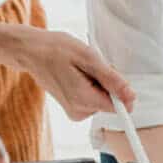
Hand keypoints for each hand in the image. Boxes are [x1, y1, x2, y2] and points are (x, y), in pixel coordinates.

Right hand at [20, 28, 134, 120]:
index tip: (108, 73)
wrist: (32, 52)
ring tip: (80, 69)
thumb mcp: (88, 57)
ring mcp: (75, 112)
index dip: (120, 88)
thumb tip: (131, 97)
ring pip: (103, 99)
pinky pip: (94, 99)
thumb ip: (111, 80)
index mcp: (83, 100)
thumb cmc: (57, 50)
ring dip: (98, 82)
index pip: (119, 106)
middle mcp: (79, 112)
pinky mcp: (74, 110)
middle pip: (111, 101)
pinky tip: (77, 74)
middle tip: (89, 66)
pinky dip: (91, 85)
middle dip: (107, 82)